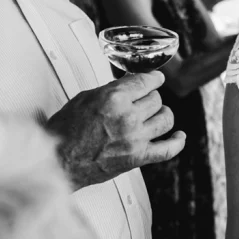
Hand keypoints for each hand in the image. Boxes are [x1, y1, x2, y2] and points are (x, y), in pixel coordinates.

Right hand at [45, 72, 185, 189]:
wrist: (60, 160)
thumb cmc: (67, 130)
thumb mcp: (86, 98)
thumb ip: (112, 90)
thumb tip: (131, 84)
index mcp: (114, 98)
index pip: (146, 81)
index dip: (154, 79)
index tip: (157, 79)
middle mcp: (128, 117)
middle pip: (156, 100)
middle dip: (151, 98)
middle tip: (144, 101)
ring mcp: (135, 138)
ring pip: (166, 119)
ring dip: (163, 115)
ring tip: (157, 115)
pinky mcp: (138, 157)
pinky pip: (168, 150)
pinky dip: (177, 142)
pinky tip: (179, 136)